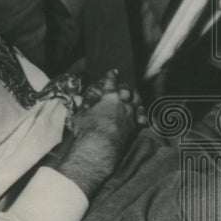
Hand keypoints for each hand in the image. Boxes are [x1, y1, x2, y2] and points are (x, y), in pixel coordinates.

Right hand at [53, 70, 142, 198]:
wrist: (101, 148)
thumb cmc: (88, 130)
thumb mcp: (81, 116)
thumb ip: (83, 105)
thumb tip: (77, 98)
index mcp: (109, 97)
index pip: (111, 82)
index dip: (111, 76)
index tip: (114, 72)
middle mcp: (123, 103)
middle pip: (128, 89)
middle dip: (126, 87)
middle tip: (124, 87)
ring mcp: (131, 114)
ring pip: (138, 101)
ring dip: (136, 98)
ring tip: (134, 98)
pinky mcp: (136, 127)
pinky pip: (142, 118)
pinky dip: (142, 115)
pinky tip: (141, 116)